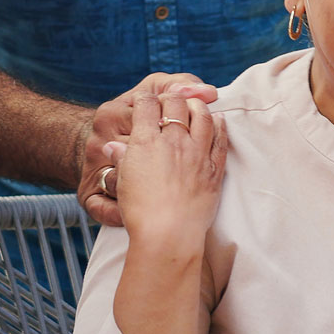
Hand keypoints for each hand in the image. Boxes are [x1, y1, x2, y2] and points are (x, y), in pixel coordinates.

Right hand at [78, 71, 217, 224]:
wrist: (167, 235)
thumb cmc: (140, 211)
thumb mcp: (122, 181)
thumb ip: (121, 158)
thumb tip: (113, 146)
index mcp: (146, 141)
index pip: (147, 104)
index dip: (145, 99)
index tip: (145, 102)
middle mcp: (173, 142)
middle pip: (175, 104)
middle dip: (171, 98)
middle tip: (170, 102)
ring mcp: (197, 154)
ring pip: (202, 115)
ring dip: (197, 106)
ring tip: (194, 106)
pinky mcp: (214, 169)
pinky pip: (220, 138)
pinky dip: (219, 125)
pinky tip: (217, 121)